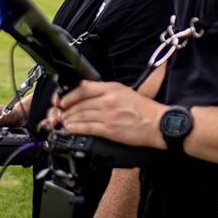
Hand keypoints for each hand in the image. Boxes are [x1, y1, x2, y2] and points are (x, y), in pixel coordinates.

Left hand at [46, 81, 166, 148]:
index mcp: (111, 88)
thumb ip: (105, 90)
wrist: (158, 124)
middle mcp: (107, 100)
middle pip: (79, 103)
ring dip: (69, 118)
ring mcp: (108, 115)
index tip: (63, 100)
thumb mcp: (124, 91)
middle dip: (66, 108)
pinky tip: (70, 128)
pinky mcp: (109, 130)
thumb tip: (87, 90)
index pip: (83, 88)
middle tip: (59, 112)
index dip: (69, 95)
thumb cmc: (144, 108)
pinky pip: (87, 127)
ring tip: (63, 121)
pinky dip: (76, 128)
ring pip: (81, 115)